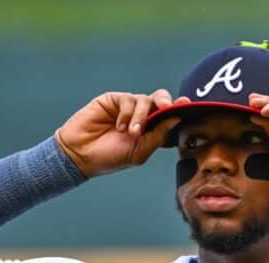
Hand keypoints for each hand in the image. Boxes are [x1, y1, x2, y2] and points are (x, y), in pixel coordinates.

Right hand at [56, 90, 189, 176]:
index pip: (169, 116)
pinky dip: (127, 113)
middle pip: (161, 100)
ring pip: (145, 100)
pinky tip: (119, 126)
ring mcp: (128, 107)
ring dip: (141, 116)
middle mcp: (142, 116)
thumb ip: (158, 135)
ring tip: (131, 133)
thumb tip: (176, 118)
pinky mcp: (113, 100)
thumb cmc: (111, 157)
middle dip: (167, 102)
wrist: (81, 155)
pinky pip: (128, 99)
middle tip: (167, 108)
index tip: (187, 105)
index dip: (179, 110)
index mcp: (152, 129)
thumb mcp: (139, 151)